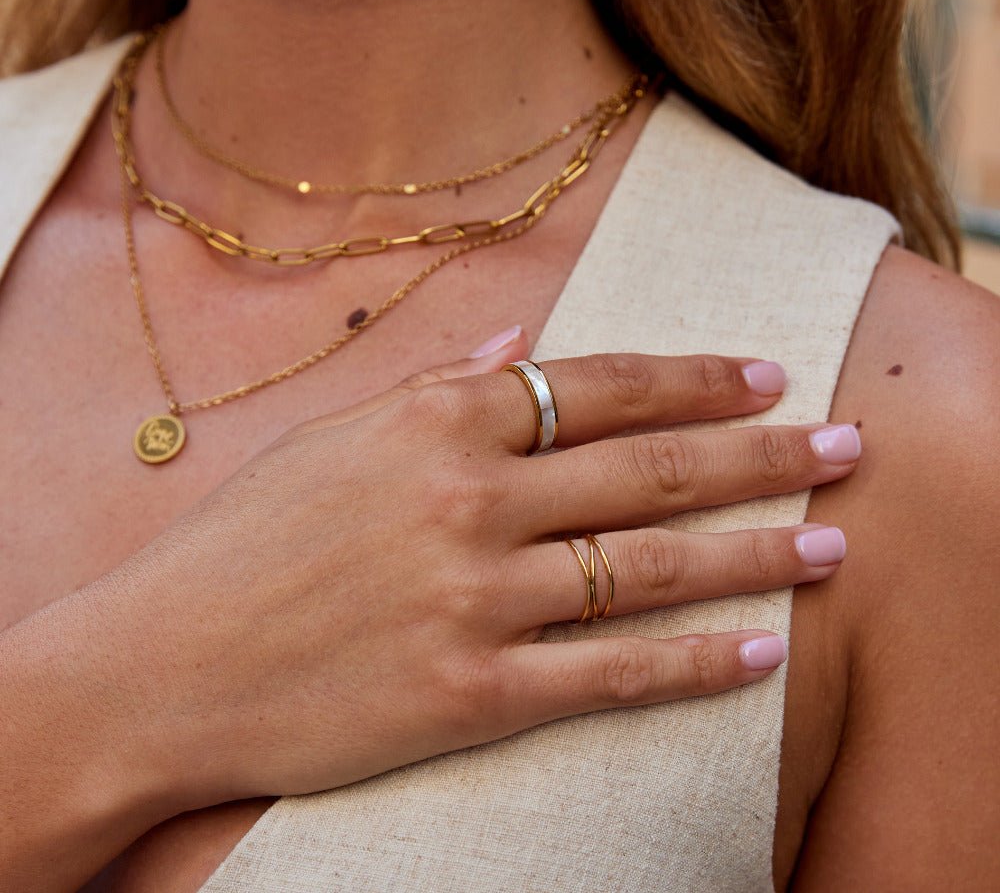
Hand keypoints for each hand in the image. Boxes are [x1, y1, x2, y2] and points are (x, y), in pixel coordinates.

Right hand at [117, 332, 856, 808]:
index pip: (599, 385)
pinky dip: (694, 663)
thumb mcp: (332, 438)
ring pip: (649, 568)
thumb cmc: (241, 541)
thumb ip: (433, 388)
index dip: (695, 378)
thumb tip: (515, 348)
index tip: (766, 374)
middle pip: (651, 469)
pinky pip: (610, 675)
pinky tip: (760, 654)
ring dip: (754, 554)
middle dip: (763, 454)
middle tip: (848, 445)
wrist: (160, 666)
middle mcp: (470, 500)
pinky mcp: (471, 694)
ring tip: (829, 546)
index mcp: (435, 422)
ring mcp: (475, 599)